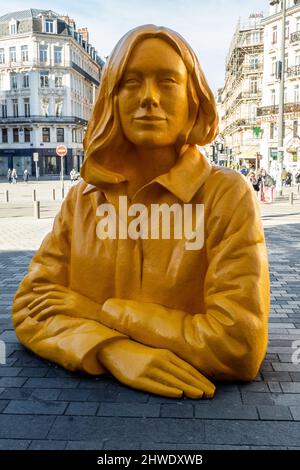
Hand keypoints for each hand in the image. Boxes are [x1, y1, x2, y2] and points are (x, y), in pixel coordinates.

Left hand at [27, 284, 100, 321]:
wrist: (102, 314)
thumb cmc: (93, 312)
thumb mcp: (82, 304)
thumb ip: (73, 301)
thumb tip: (64, 305)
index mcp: (72, 293)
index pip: (55, 287)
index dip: (44, 287)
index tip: (35, 289)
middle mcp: (69, 295)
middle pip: (49, 294)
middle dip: (37, 299)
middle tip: (29, 306)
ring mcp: (69, 301)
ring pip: (48, 301)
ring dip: (38, 307)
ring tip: (31, 314)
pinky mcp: (69, 308)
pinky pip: (52, 309)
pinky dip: (43, 313)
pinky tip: (38, 318)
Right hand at [98, 338, 215, 398]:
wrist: (115, 349)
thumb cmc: (140, 353)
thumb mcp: (157, 353)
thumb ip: (172, 362)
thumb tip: (190, 375)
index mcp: (166, 354)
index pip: (187, 368)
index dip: (201, 379)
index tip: (212, 387)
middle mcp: (159, 360)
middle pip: (183, 374)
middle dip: (199, 385)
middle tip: (212, 394)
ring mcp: (148, 370)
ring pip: (172, 380)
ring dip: (187, 388)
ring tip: (200, 395)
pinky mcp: (138, 379)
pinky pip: (155, 386)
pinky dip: (168, 390)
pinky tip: (178, 394)